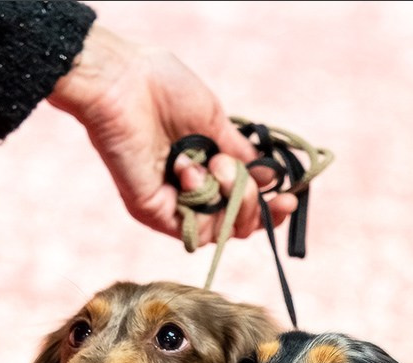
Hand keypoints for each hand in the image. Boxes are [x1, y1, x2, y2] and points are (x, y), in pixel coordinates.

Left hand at [48, 25, 297, 246]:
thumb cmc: (163, 88)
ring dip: (230, 198)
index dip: (270, 208)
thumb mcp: (215, 120)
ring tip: (215, 163)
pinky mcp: (152, 212)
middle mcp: (190, 192)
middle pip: (237, 225)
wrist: (123, 81)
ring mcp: (172, 205)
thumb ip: (241, 153)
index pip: (244, 205)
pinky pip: (193, 230)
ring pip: (220, 231)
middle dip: (252, 202)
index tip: (290, 198)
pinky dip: (202, 202)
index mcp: (206, 168)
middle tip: (237, 170)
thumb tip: (268, 176)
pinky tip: (190, 171)